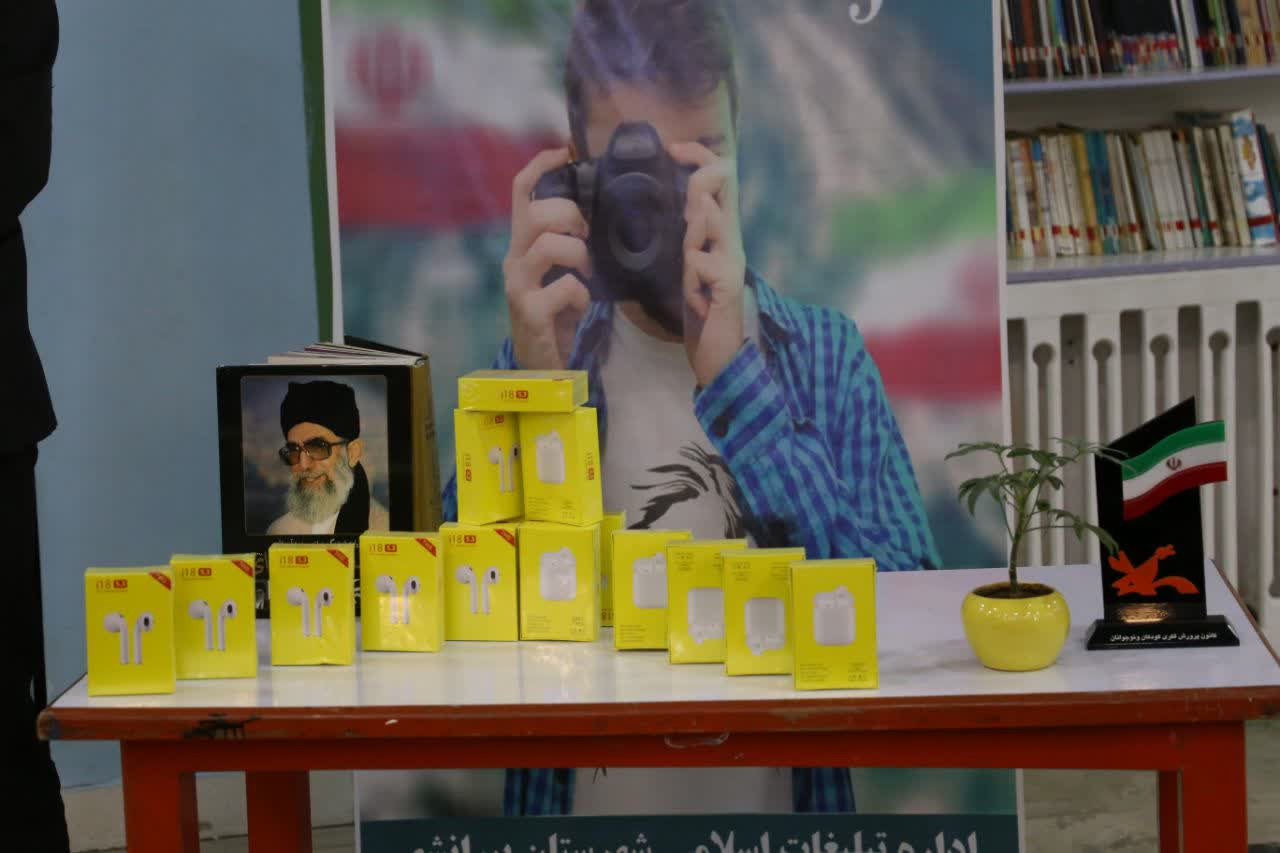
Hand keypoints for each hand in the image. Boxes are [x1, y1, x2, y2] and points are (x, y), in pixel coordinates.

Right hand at [503, 148, 592, 368]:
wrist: (542, 368)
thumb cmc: (557, 317)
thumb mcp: (563, 273)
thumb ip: (571, 245)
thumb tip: (598, 216)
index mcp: (523, 245)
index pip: (521, 192)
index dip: (540, 166)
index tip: (565, 151)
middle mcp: (514, 260)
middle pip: (535, 213)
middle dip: (570, 216)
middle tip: (586, 237)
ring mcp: (518, 286)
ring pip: (548, 245)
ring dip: (578, 254)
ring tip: (586, 273)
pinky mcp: (529, 312)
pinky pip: (564, 287)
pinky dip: (581, 294)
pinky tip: (580, 306)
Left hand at [670, 141, 746, 387]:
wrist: (720, 357)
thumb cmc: (703, 312)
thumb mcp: (690, 265)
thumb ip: (690, 237)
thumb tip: (683, 208)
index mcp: (721, 234)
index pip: (720, 179)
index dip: (699, 157)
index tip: (672, 149)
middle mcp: (731, 241)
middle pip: (723, 186)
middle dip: (698, 179)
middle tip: (681, 200)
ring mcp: (732, 263)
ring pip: (710, 220)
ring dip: (693, 229)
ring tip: (692, 258)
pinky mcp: (727, 287)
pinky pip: (704, 263)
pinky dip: (692, 271)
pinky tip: (694, 293)